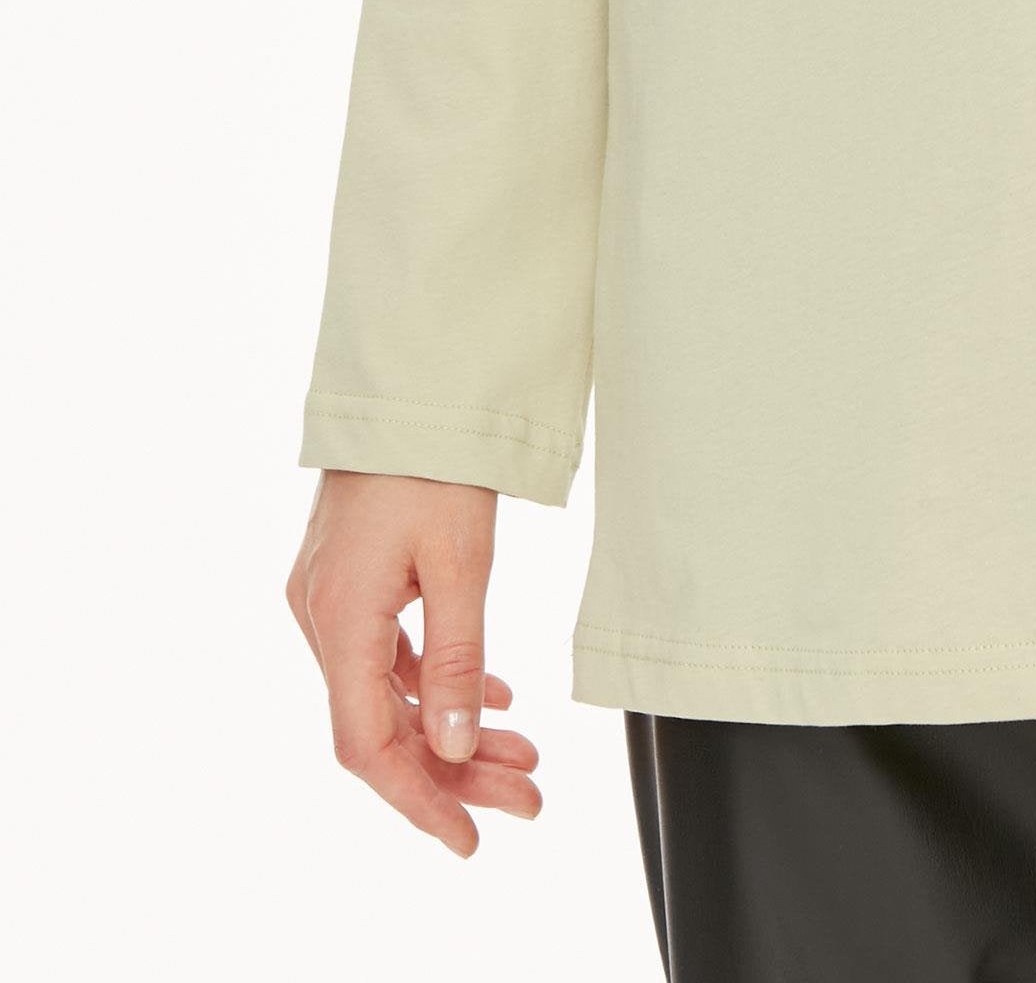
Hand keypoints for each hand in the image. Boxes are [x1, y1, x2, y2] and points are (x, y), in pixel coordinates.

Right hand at [286, 471, 541, 854]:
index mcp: (339, 620)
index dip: (420, 801)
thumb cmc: (432, 459)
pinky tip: (491, 695)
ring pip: (391, 693)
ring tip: (524, 752)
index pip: (369, 747)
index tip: (472, 837)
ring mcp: (332, 598)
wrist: (408, 382)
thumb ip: (456, 660)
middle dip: (456, 770)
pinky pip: (391, 655)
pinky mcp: (351, 579)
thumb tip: (453, 751)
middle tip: (528, 794)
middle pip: (385, 726)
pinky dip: (438, 682)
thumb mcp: (459, 561)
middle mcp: (322, 618)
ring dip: (454, 726)